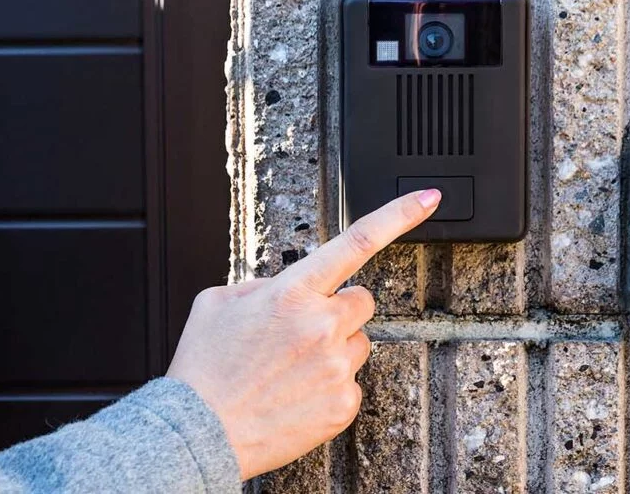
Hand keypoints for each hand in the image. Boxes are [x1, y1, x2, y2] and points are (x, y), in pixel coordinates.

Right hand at [166, 189, 441, 479]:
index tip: (428, 198)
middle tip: (301, 332)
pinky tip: (295, 394)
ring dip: (334, 348)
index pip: (357, 242)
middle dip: (338, 309)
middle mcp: (322, 326)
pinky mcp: (343, 404)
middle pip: (362, 300)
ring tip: (290, 369)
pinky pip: (350, 383)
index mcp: (292, 293)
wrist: (200, 432)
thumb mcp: (216, 303)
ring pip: (357, 343)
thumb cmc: (204, 370)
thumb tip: (283, 287)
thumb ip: (260, 285)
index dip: (399, 214)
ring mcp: (336, 367)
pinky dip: (328, 386)